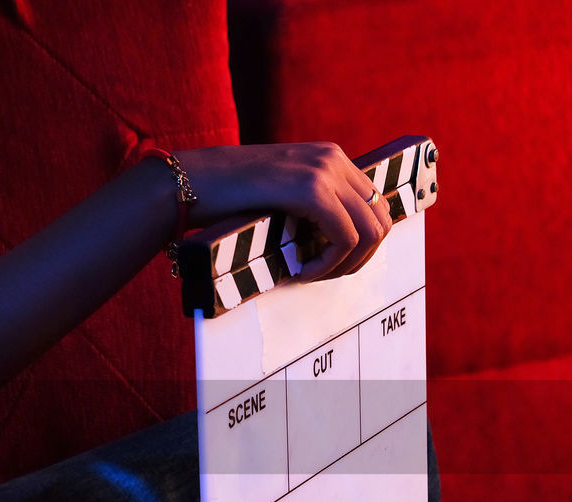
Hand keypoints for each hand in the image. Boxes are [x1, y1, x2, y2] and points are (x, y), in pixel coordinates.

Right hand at [173, 143, 392, 281]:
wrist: (190, 181)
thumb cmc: (224, 195)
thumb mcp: (278, 192)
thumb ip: (310, 204)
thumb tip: (336, 240)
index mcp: (330, 156)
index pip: (374, 204)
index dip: (362, 243)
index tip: (332, 263)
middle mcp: (334, 158)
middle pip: (381, 218)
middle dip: (360, 257)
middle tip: (325, 275)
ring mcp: (324, 171)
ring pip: (369, 230)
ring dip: (345, 263)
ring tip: (312, 274)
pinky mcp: (310, 189)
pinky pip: (343, 237)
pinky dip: (328, 263)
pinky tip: (302, 270)